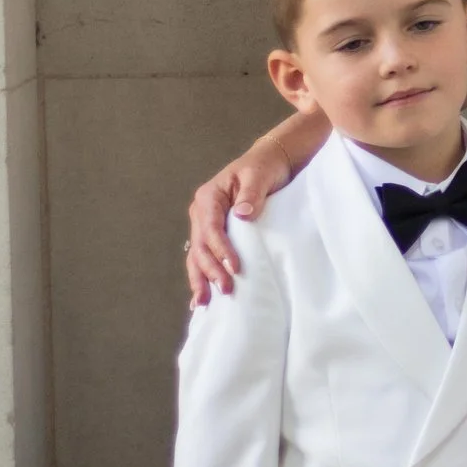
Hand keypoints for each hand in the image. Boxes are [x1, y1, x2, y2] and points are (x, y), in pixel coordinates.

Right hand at [185, 135, 296, 304]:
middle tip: (226, 290)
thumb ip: (251, 194)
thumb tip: (241, 214)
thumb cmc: (265, 167)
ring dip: (201, 278)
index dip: (221, 250)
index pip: (211, 229)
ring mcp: (205, 224)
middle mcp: (202, 212)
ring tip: (203, 303)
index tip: (235, 267)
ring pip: (197, 256)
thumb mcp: (260, 175)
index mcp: (209, 197)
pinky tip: (200, 297)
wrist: (270, 163)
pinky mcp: (214, 234)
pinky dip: (202, 276)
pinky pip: (203, 257)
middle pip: (200, 246)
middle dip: (210, 270)